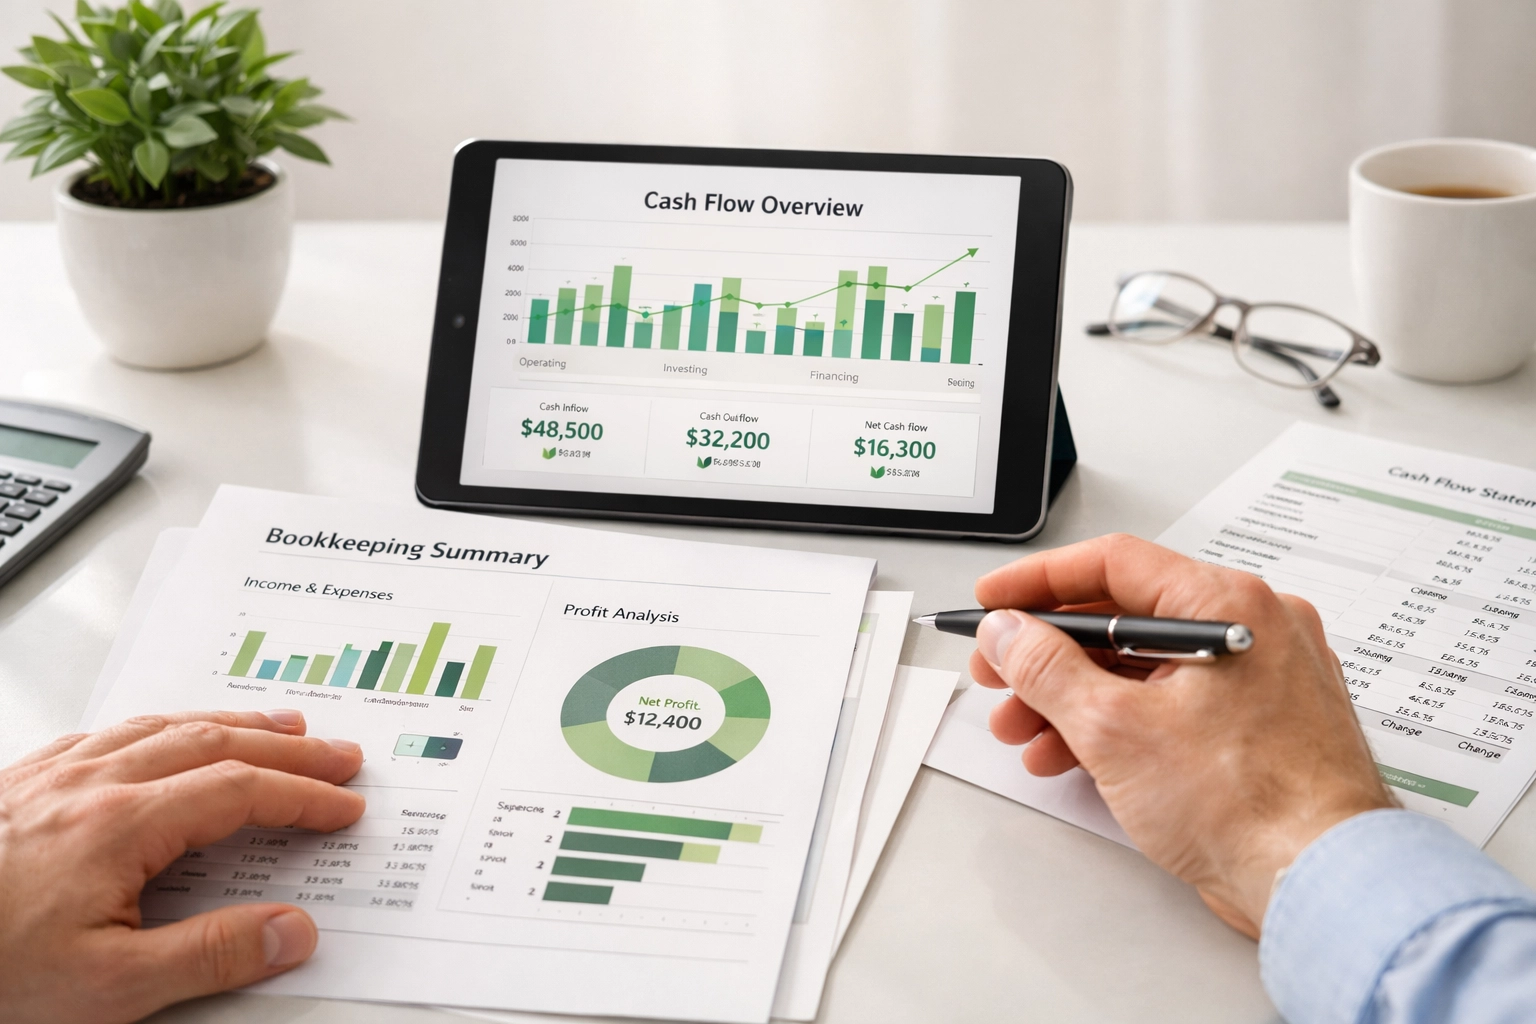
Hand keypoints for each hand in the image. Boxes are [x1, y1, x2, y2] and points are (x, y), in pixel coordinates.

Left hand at [0, 710, 364, 1022]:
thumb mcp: (104, 990)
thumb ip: (209, 956)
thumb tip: (293, 932)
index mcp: (119, 826)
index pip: (239, 792)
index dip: (302, 797)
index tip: (345, 808)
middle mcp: (90, 784)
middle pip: (213, 742)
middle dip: (287, 748)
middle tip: (339, 756)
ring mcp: (52, 776)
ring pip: (162, 726)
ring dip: (232, 722)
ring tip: (279, 726)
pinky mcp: (20, 784)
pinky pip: (107, 731)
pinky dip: (162, 724)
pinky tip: (166, 731)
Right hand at [970, 534, 1391, 936]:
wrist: (1321, 884)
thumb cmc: (1253, 808)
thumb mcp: (1114, 729)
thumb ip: (1046, 669)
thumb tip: (1010, 634)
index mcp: (1228, 605)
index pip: (1114, 564)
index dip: (1040, 581)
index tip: (996, 599)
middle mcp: (1253, 630)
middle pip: (1125, 619)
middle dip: (1049, 655)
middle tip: (1001, 673)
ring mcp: (1262, 678)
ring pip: (1145, 667)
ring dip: (1074, 697)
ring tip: (1025, 731)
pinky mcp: (1260, 726)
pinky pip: (1175, 703)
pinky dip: (1121, 722)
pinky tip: (1075, 754)